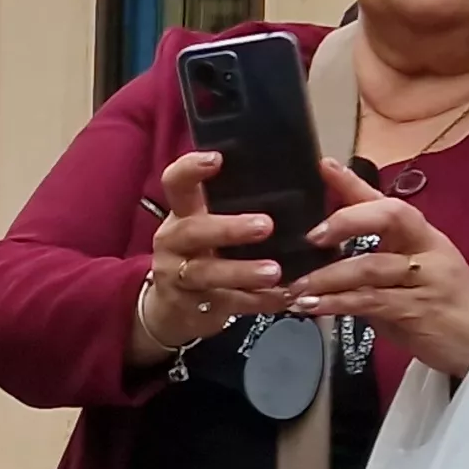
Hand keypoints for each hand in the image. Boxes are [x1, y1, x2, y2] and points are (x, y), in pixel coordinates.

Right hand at [134, 150, 292, 362]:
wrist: (171, 309)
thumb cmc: (201, 255)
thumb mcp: (206, 227)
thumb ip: (232, 206)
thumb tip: (297, 176)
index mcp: (182, 214)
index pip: (176, 184)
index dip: (190, 170)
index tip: (216, 159)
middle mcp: (174, 242)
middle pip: (193, 231)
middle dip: (228, 228)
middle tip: (265, 225)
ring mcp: (180, 276)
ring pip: (208, 273)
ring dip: (242, 271)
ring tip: (275, 271)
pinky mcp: (194, 306)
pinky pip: (229, 303)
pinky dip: (258, 301)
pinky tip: (284, 296)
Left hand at [287, 160, 468, 373]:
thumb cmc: (433, 299)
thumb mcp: (406, 269)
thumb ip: (372, 252)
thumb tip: (324, 237)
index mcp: (423, 235)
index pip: (389, 201)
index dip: (355, 184)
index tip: (325, 167)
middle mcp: (428, 249)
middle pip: (391, 217)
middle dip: (348, 220)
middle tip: (312, 237)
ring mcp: (426, 279)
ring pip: (372, 266)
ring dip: (327, 277)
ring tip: (297, 287)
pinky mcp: (418, 310)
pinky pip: (371, 301)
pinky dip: (337, 303)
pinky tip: (313, 306)